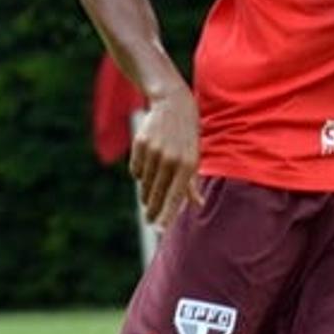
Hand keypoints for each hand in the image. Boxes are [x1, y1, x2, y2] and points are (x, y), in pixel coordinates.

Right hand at [128, 85, 202, 227]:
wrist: (172, 103)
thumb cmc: (188, 135)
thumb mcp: (195, 156)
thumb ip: (193, 182)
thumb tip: (197, 204)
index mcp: (187, 164)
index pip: (175, 197)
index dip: (166, 215)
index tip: (159, 230)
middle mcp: (170, 159)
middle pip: (157, 194)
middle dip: (153, 210)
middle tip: (150, 221)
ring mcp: (154, 151)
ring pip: (145, 183)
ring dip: (147, 193)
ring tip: (149, 197)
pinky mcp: (140, 144)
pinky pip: (136, 170)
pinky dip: (140, 173)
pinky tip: (148, 167)